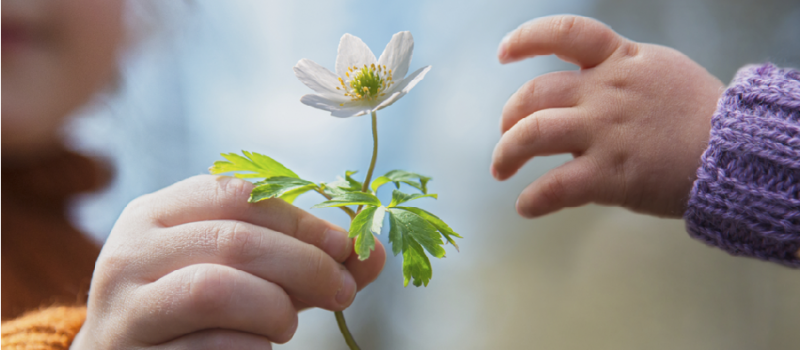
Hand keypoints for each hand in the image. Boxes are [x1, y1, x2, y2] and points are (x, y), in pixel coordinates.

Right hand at [71, 175, 385, 348]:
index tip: (347, 246)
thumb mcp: (251, 274)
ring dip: (275, 309)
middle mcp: (130, 251)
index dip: (302, 219)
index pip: (237, 193)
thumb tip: (374, 252)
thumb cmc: (198, 312)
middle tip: (343, 291)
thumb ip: (304, 260)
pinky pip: (211, 346)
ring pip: (215, 290)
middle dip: (305, 265)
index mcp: (158, 212)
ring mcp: (124, 307)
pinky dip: (252, 348)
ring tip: (287, 326)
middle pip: (235, 240)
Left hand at [491, 15, 724, 217]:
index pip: (565, 33)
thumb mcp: (660, 71)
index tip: (505, 52)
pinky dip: (532, 199)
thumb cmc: (700, 114)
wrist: (736, 152)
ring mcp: (604, 132)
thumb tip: (584, 82)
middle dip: (509, 116)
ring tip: (501, 169)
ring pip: (531, 135)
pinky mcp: (610, 174)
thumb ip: (619, 71)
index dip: (527, 39)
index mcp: (619, 61)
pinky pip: (555, 187)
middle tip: (506, 135)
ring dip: (506, 153)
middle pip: (533, 94)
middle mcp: (604, 92)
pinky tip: (526, 206)